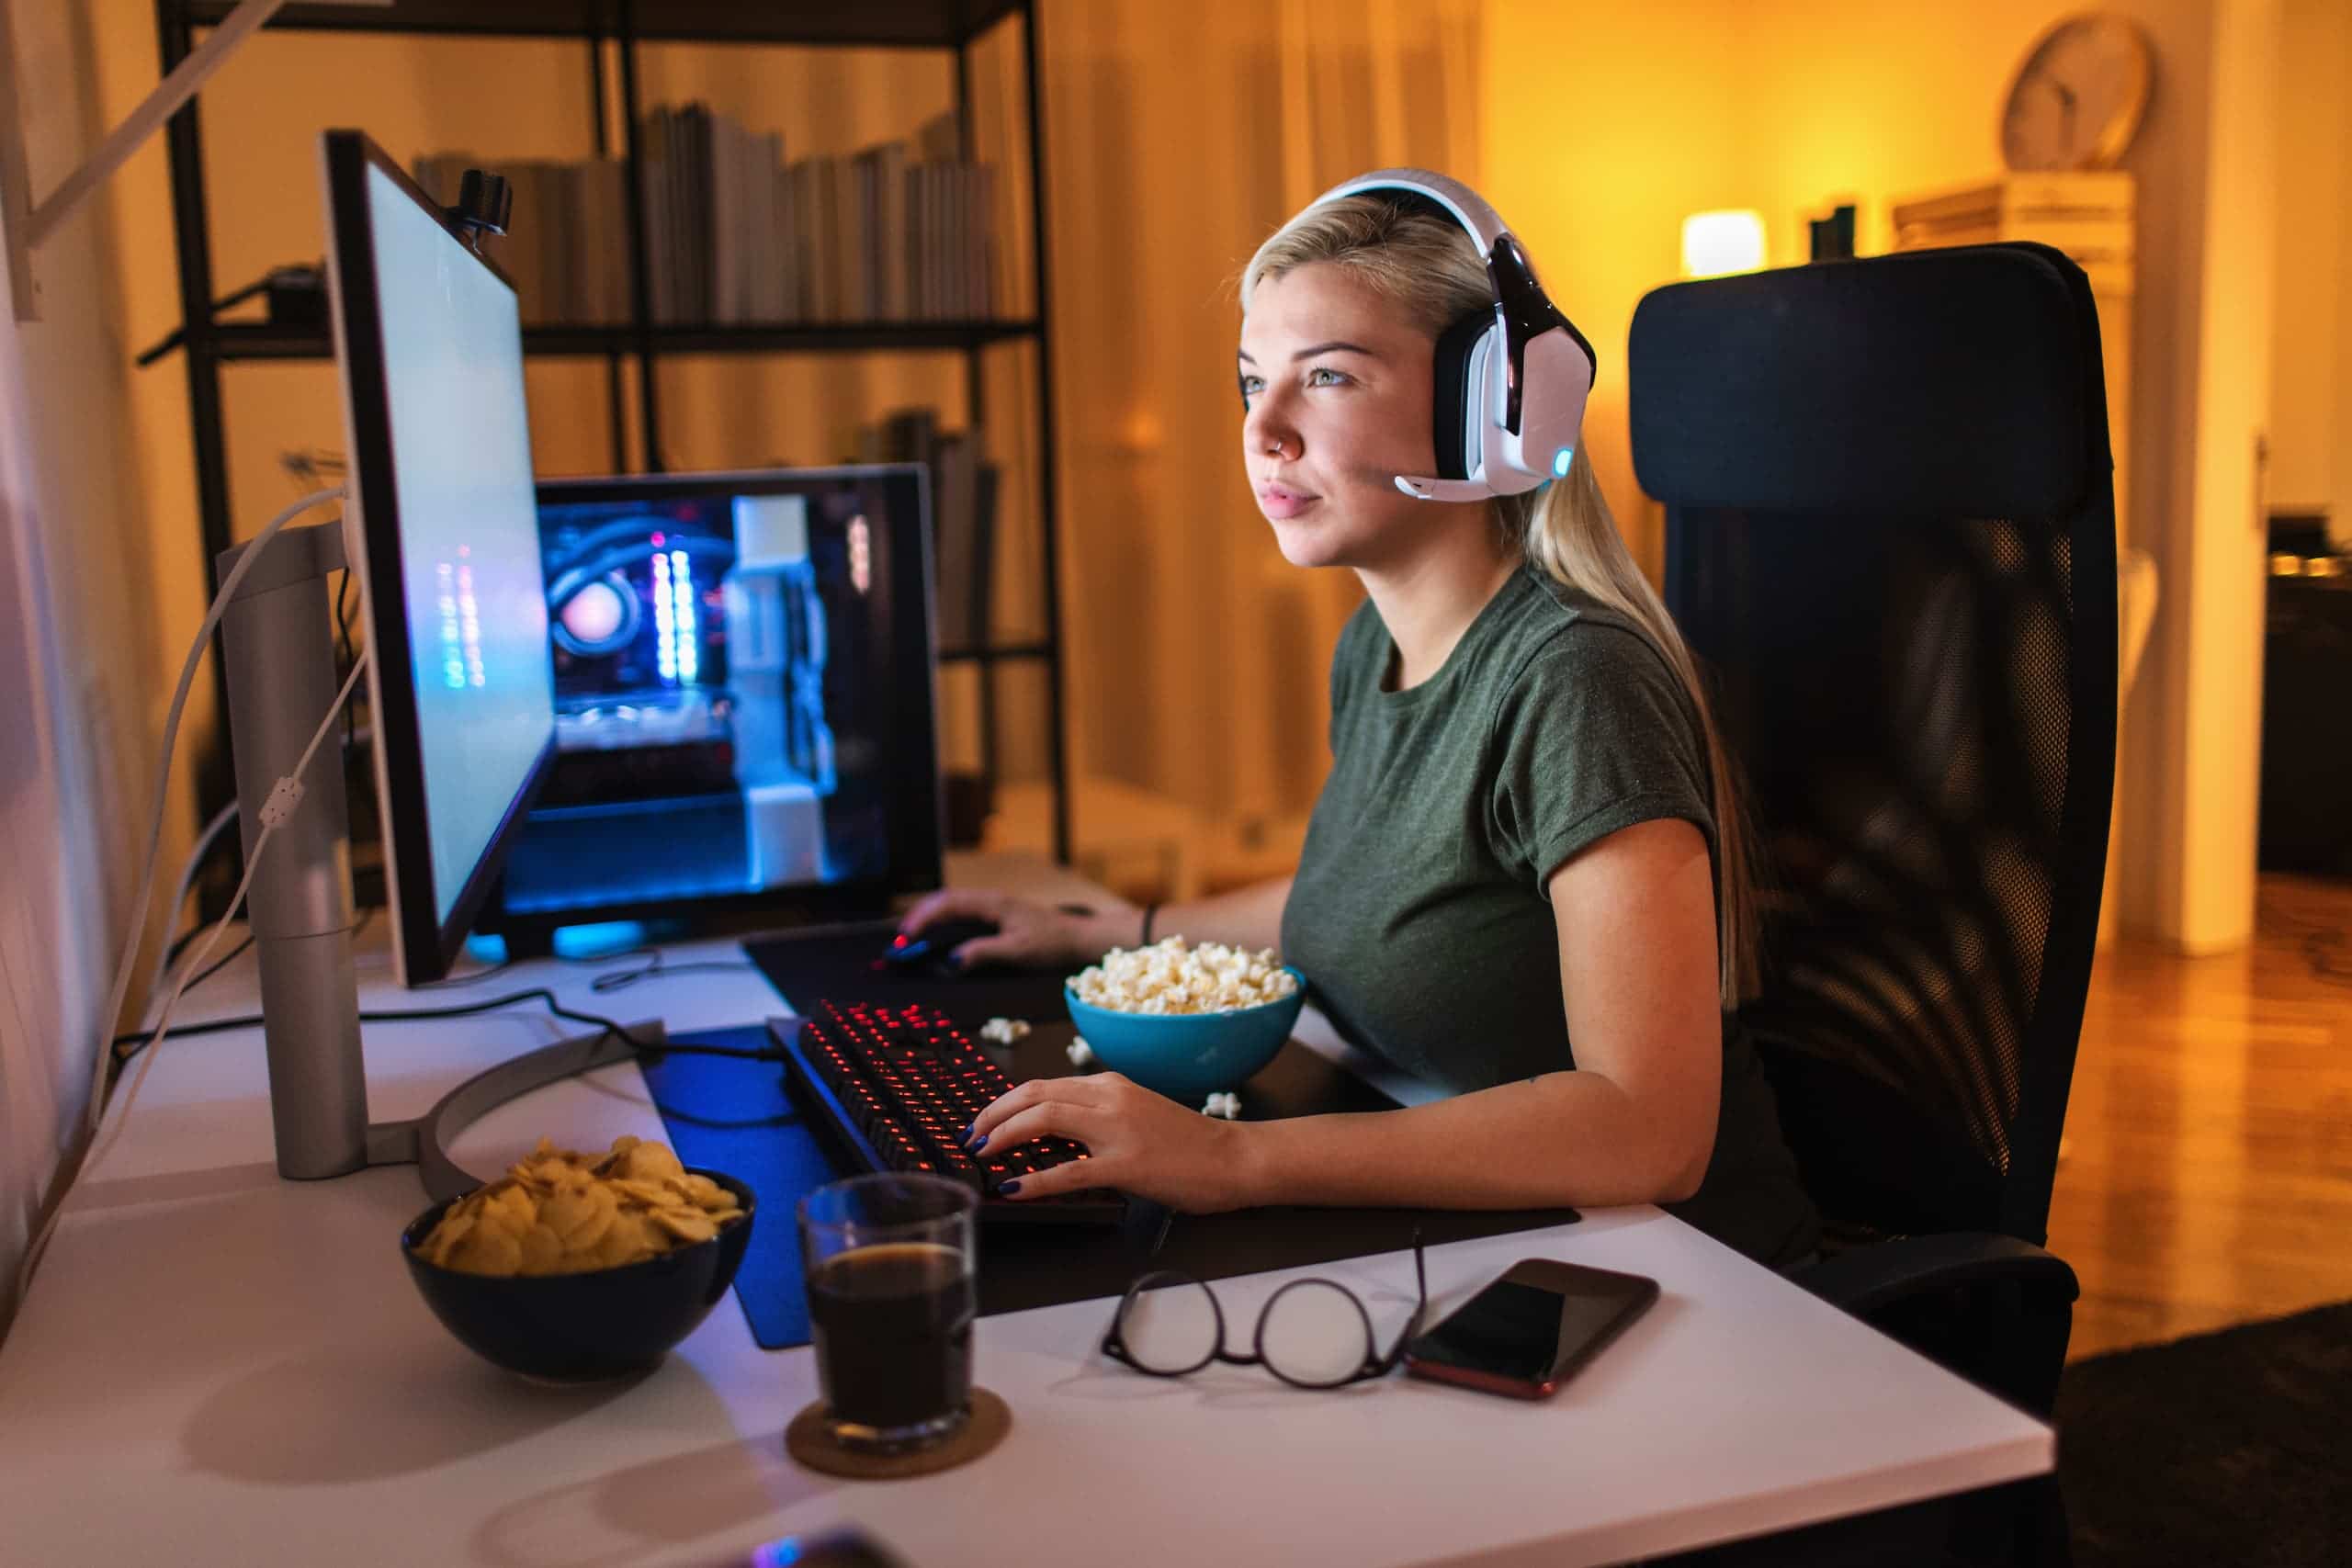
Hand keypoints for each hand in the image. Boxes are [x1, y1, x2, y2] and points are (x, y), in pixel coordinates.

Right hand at [896, 889, 1098, 970]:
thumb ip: (984, 953)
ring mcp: (992, 905)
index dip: (923, 920)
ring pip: (951, 904)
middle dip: (918, 918)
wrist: (1078, 938)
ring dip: (929, 918)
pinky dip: (942, 921)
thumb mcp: (1017, 952)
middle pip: (944, 900)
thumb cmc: (1052, 943)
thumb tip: (951, 960)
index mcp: (992, 903)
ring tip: (909, 937)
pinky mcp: (995, 914)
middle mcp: (989, 900)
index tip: (905, 937)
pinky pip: (961, 912)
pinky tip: (935, 934)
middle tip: (899, 941)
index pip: (948, 905)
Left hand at [965, 1073, 1254, 1213]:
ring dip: (1004, 1135)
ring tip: (982, 1154)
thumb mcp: (1138, 1113)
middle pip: (1034, 1094)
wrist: (1234, 1158)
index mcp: (1111, 1084)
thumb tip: (1054, 1132)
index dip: (1006, 1103)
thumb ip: (1099, 1115)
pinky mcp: (1126, 1165)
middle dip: (993, 1114)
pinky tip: (1014, 1188)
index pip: (1044, 1084)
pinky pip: (1068, 1171)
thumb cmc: (1190, 1143)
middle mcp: (1110, 1098)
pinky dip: (1034, 1179)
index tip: (985, 1121)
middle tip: (971, 1136)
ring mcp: (1117, 1130)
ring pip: (1044, 1119)